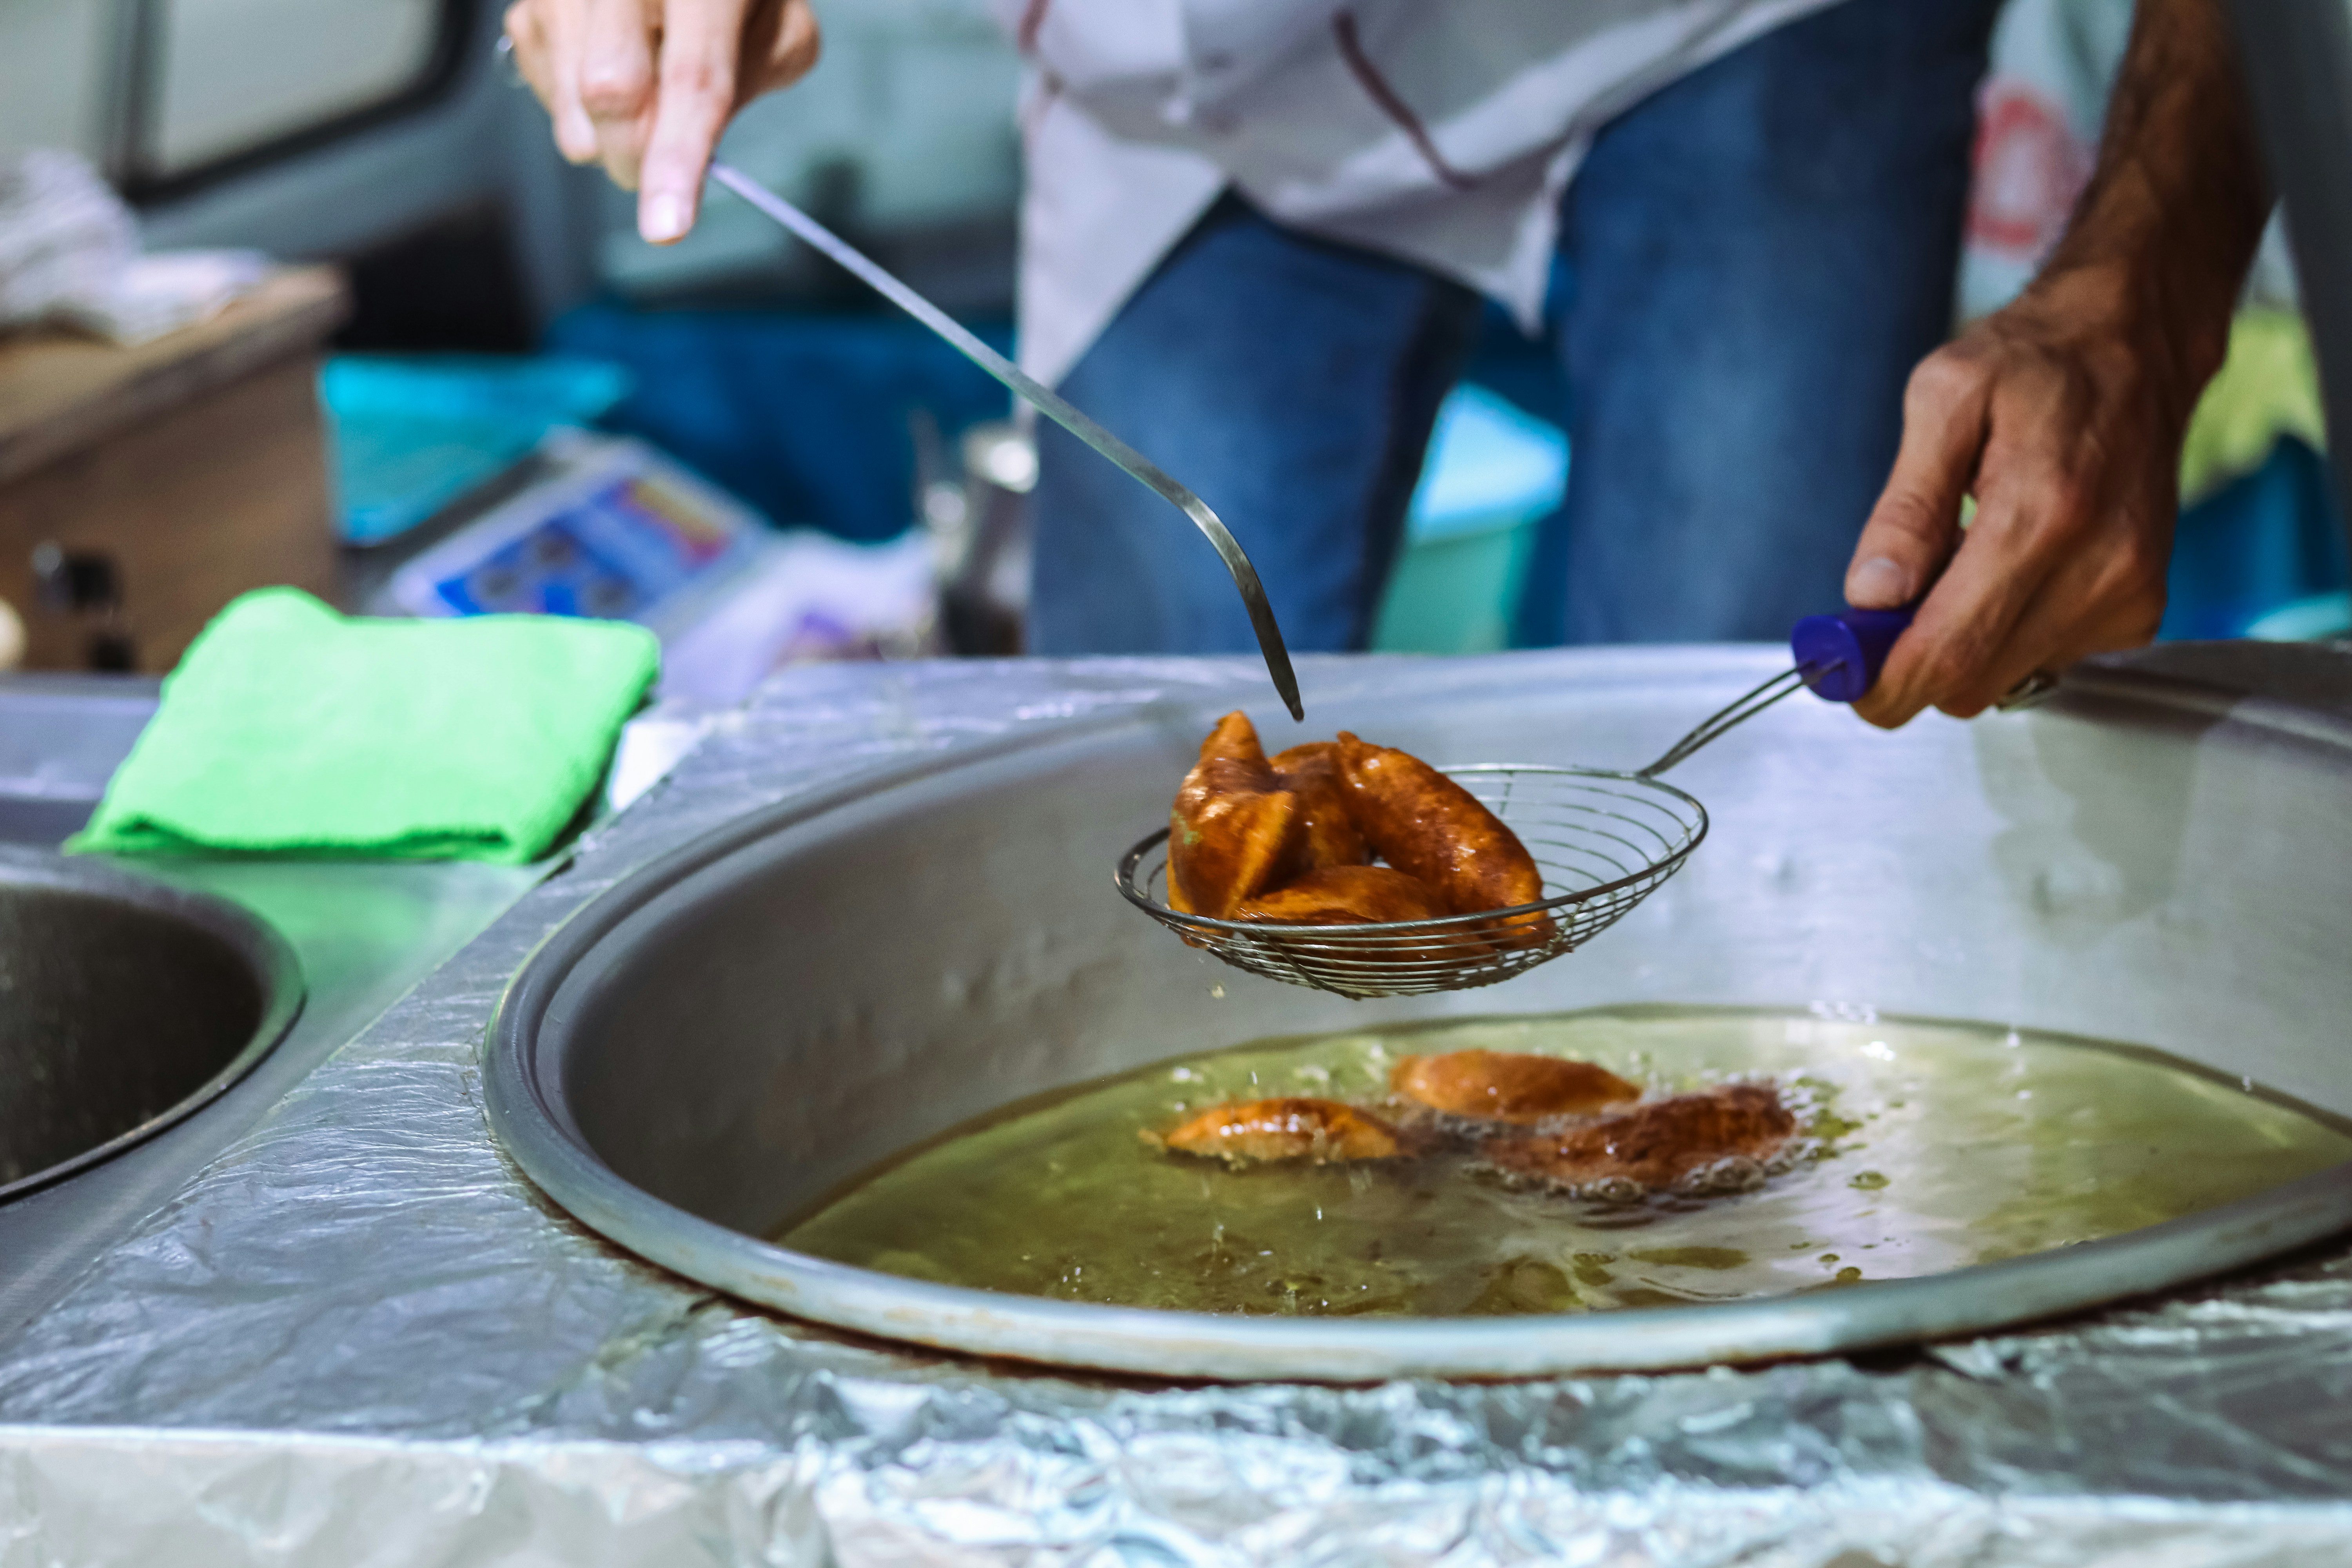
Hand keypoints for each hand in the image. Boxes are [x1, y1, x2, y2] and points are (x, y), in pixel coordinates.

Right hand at [504, 0, 819, 243]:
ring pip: (568, 100)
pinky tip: (610, 70)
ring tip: (643, 95)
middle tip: (661, 171)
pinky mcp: (531, 3)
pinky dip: (580, 108)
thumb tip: (696, 151)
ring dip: (608, 136)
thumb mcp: (780, 30)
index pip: (691, 78)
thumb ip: (752, 84)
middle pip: (611, 92)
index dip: (676, 159)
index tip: (665, 229)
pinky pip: (543, 89)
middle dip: (637, 156)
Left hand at [1841, 270, 2209, 727]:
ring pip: (2006, 679)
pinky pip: (2047, 660)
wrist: (2138, 344)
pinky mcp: (2140, 607)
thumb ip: (1905, 508)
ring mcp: (2128, 592)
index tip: (1841, 677)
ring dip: (1962, 644)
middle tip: (1888, 602)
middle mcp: (2100, 566)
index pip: (1950, 650)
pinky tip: (2009, 571)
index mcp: (2044, 513)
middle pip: (1972, 680)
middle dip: (1912, 659)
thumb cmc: (2036, 362)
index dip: (1884, 683)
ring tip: (1961, 562)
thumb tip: (1872, 596)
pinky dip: (2008, 634)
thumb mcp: (1944, 399)